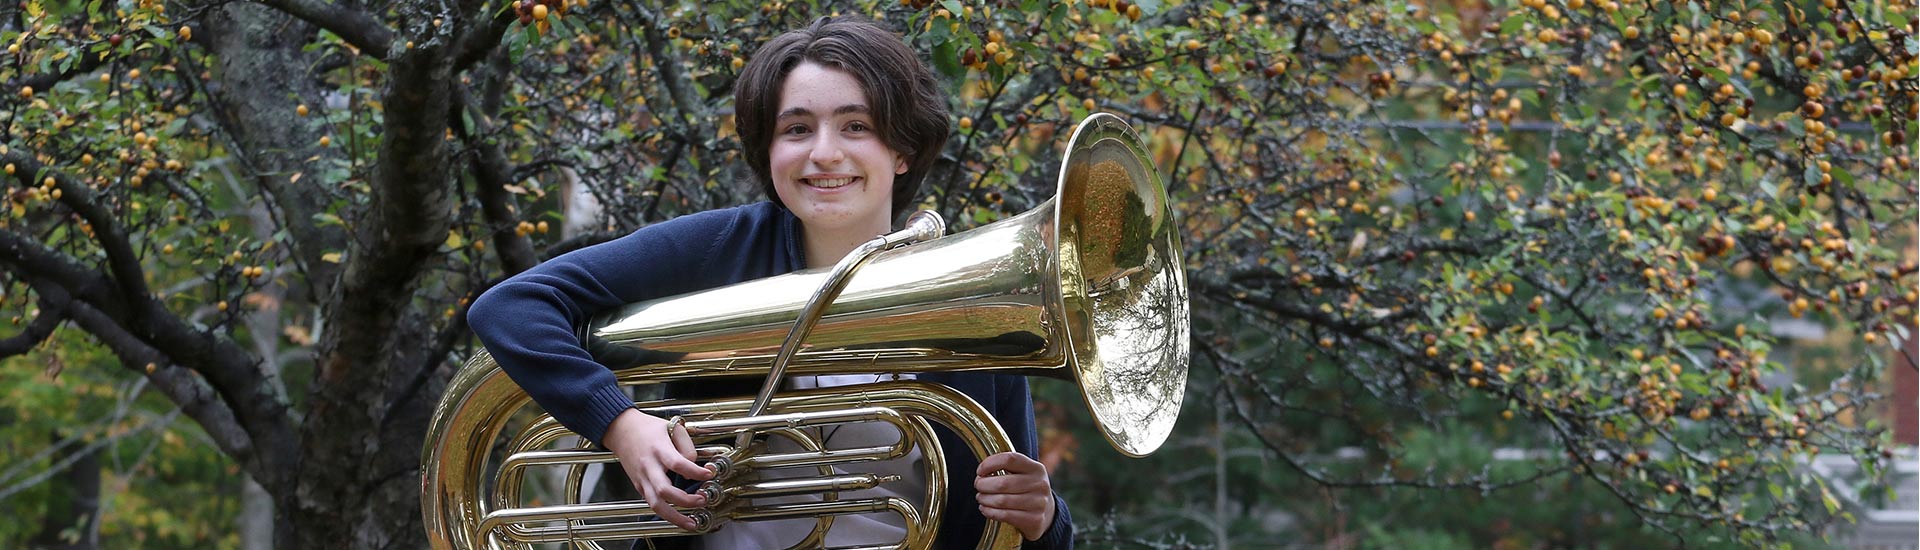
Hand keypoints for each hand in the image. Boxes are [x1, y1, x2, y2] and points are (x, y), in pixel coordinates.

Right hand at [601, 409, 714, 530]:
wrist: (621, 430)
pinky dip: (666, 513)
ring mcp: (642, 478)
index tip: (709, 474)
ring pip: (656, 504)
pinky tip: (678, 517)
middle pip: (664, 490)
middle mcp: (648, 466)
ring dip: (674, 517)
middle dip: (685, 500)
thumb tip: (694, 465)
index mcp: (658, 449)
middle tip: (702, 500)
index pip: (677, 463)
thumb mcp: (672, 427)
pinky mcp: (638, 486)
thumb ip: (686, 446)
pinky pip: (652, 503)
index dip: (695, 472)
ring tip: (691, 523)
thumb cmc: (648, 428)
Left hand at [973, 451, 1056, 540]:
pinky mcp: (1034, 520)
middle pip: (1002, 483)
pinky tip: (985, 509)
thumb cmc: (1027, 489)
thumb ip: (1007, 467)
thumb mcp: (1024, 473)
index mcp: (1036, 468)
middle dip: (983, 484)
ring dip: (985, 499)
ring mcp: (1038, 503)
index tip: (980, 471)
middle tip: (979, 486)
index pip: (1010, 459)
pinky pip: (1004, 515)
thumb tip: (982, 472)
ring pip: (1001, 501)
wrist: (1046, 513)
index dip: (990, 463)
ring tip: (981, 498)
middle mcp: (1040, 484)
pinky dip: (989, 512)